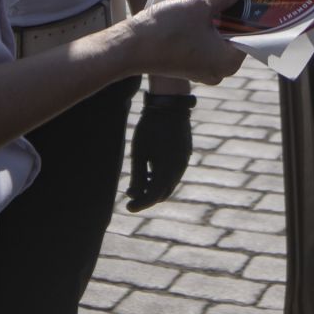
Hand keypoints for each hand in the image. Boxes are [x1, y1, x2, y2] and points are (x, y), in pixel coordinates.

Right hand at [126, 0, 247, 84]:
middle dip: (235, 12)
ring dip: (219, 18)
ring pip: (219, 39)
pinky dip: (206, 28)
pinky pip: (205, 44)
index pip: (253, 34)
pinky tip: (202, 8)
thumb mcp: (198, 6)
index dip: (254, 11)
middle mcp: (220, 70)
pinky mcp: (188, 65)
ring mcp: (203, 70)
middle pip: (236, 36)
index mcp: (230, 61)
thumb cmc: (167, 31)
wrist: (130, 48)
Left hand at [126, 92, 193, 211]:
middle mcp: (179, 170)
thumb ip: (138, 176)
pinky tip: (150, 171)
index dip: (140, 204)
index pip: (153, 197)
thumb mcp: (139, 152)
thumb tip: (134, 194)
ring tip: (138, 183)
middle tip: (130, 194)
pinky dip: (161, 179)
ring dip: (154, 188)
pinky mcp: (185, 156)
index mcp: (167, 171)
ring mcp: (184, 163)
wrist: (169, 105)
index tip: (128, 207)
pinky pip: (174, 174)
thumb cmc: (150, 128)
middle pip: (162, 194)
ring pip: (169, 185)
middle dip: (146, 198)